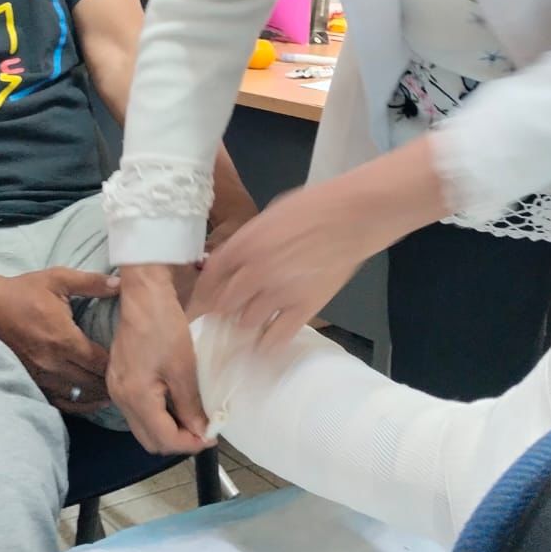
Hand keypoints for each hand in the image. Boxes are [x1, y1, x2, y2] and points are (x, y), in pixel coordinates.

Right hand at [0, 268, 118, 414]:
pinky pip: (58, 401)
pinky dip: (76, 403)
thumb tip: (121, 283)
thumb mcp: (58, 279)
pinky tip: (88, 401)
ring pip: (77, 396)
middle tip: (129, 380)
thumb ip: (92, 282)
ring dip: (96, 396)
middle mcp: (53, 362)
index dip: (117, 364)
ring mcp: (40, 375)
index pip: (100, 362)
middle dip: (110, 382)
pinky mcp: (31, 380)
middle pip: (91, 383)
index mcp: (64, 339)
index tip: (132, 361)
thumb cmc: (24, 291)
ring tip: (114, 393)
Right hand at [109, 265, 210, 453]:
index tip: (211, 437)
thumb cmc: (164, 326)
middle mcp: (120, 398)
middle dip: (178, 441)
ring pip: (143, 427)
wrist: (144, 296)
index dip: (190, 444)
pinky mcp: (119, 378)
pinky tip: (175, 403)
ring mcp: (117, 388)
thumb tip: (201, 432)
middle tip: (203, 431)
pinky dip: (157, 414)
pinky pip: (138, 410)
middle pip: (149, 439)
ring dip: (167, 429)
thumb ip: (191, 406)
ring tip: (193, 418)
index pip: (163, 438)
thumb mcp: (184, 368)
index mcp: (135, 397)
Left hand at [187, 182, 373, 350]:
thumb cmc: (312, 208)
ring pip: (246, 324)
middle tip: (226, 317)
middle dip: (222, 313)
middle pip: (223, 306)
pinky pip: (276, 338)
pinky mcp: (304, 308)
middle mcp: (254, 272)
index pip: (209, 279)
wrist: (352, 215)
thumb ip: (246, 243)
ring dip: (245, 325)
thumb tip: (232, 264)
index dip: (201, 297)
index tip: (198, 307)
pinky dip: (267, 344)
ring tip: (251, 324)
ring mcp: (279, 293)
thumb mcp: (268, 217)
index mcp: (244, 244)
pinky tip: (267, 343)